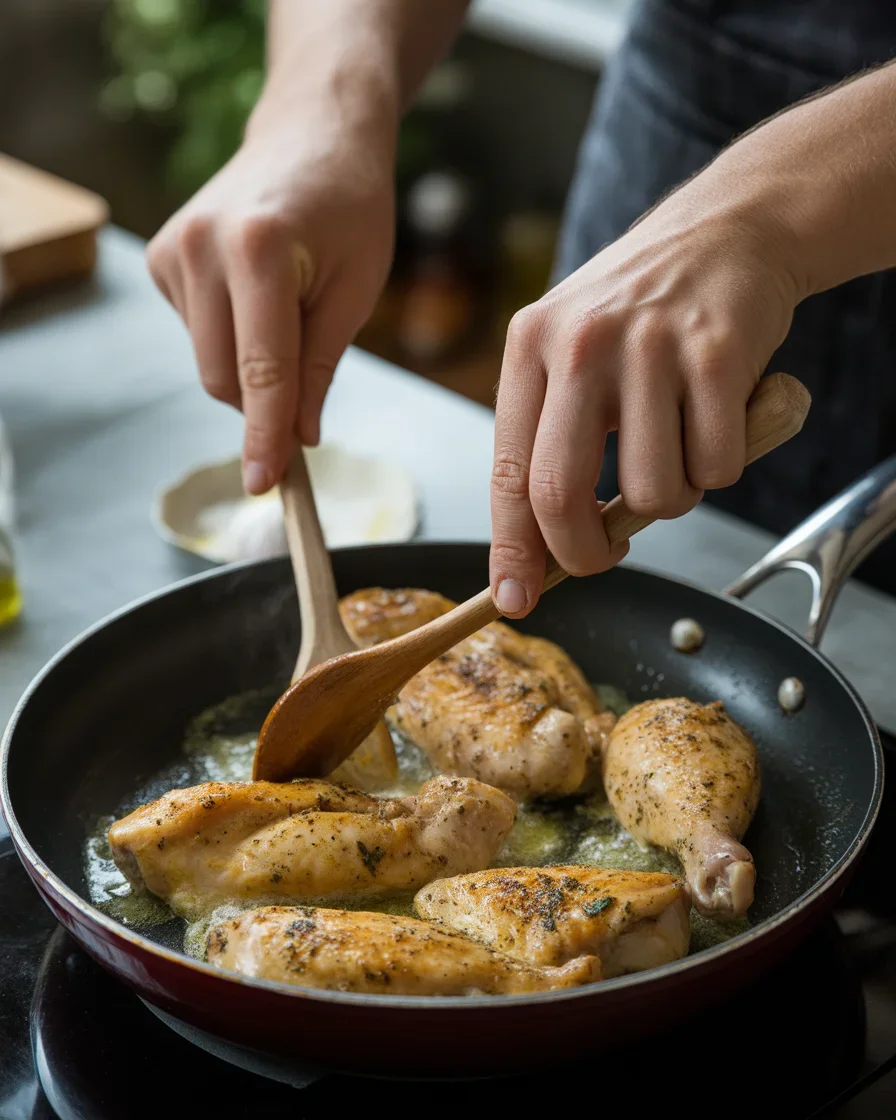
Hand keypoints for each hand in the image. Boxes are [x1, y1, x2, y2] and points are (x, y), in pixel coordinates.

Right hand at [147, 93, 395, 493]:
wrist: (313, 133)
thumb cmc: (351, 208)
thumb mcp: (356, 291)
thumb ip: (320, 369)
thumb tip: (296, 440)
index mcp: (259, 249)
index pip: (261, 370)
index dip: (265, 435)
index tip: (265, 486)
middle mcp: (201, 247)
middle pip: (222, 379)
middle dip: (264, 399)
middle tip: (310, 361)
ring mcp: (172, 250)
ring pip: (207, 363)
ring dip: (249, 364)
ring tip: (289, 302)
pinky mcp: (161, 257)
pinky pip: (197, 335)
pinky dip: (231, 336)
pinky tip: (256, 291)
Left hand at [490, 170, 801, 616]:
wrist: (728, 229)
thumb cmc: (643, 311)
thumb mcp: (572, 353)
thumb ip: (551, 439)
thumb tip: (541, 546)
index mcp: (530, 348)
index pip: (507, 474)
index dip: (512, 550)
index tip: (515, 599)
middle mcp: (579, 344)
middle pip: (561, 496)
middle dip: (585, 552)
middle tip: (607, 552)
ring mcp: (648, 347)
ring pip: (652, 492)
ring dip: (672, 497)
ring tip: (679, 444)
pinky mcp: (716, 353)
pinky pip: (716, 466)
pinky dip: (723, 464)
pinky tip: (719, 416)